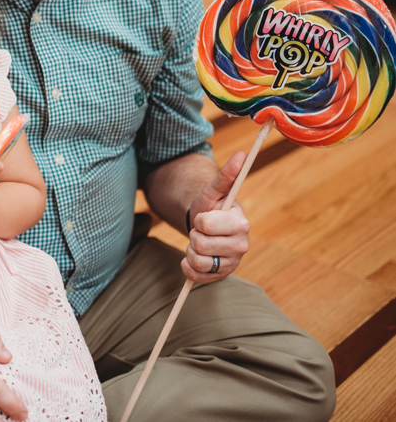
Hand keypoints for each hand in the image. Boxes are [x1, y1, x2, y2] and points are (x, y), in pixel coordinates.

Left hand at [183, 151, 249, 282]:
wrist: (205, 228)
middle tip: (202, 230)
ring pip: (196, 261)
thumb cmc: (211, 208)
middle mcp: (241, 246)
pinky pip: (194, 275)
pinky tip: (194, 257)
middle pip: (199, 243)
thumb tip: (242, 154)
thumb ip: (226, 175)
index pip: (206, 225)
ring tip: (200, 242)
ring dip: (191, 250)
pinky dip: (188, 266)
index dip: (200, 220)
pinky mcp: (220, 277)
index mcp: (241, 223)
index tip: (205, 217)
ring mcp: (232, 263)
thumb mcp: (214, 191)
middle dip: (194, 234)